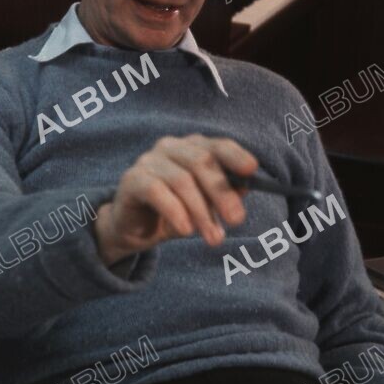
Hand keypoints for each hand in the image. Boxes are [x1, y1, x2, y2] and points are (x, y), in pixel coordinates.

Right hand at [93, 134, 257, 265]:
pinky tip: (186, 230)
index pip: (217, 145)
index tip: (251, 170)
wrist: (136, 228)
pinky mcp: (132, 179)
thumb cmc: (177, 211)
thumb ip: (225, 193)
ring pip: (182, 180)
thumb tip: (245, 187)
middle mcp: (170, 147)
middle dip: (222, 193)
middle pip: (202, 162)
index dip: (235, 155)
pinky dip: (175, 211)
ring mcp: (148, 160)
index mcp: (192, 147)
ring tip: (213, 238)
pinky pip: (156, 191)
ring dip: (201, 211)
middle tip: (236, 220)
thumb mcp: (206, 205)